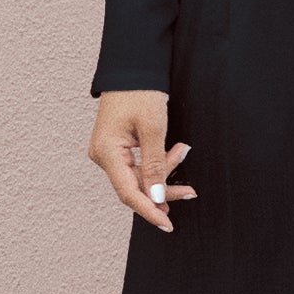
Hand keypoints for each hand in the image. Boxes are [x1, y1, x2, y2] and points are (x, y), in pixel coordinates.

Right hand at [88, 89, 196, 232]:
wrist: (132, 68)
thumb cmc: (140, 93)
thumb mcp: (153, 128)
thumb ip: (155, 165)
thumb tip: (156, 197)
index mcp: (107, 152)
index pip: (129, 193)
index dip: (149, 210)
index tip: (168, 224)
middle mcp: (103, 155)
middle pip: (135, 187)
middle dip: (163, 186)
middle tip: (190, 188)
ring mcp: (108, 152)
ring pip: (139, 176)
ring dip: (163, 170)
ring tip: (182, 150)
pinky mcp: (116, 148)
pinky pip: (138, 164)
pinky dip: (157, 162)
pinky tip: (174, 152)